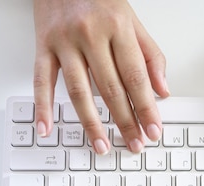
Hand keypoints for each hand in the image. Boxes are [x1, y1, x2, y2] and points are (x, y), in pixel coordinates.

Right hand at [33, 0, 169, 154]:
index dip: (146, 107)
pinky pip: (41, 80)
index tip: (153, 130)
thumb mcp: (132, 21)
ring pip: (79, 90)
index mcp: (118, 28)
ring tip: (101, 146)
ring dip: (91, 123)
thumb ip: (150, 55)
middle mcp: (91, 35)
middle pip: (111, 88)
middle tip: (134, 144)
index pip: (136, 77)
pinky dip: (42, 106)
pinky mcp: (43, 46)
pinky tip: (47, 128)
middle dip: (125, 121)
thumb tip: (162, 90)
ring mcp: (65, 42)